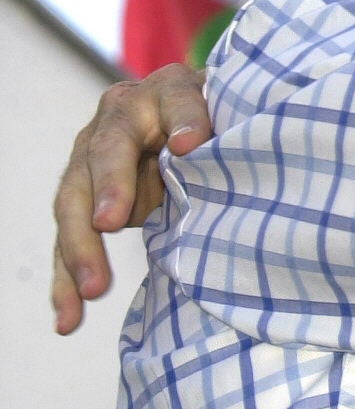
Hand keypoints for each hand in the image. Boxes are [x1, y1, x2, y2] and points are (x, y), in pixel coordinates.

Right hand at [52, 63, 211, 333]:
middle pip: (106, 153)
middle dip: (109, 188)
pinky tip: (69, 318)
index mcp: (167, 89)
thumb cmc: (223, 118)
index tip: (192, 144)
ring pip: (75, 202)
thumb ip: (227, 131)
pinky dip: (68, 280)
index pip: (176, 101)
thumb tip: (216, 153)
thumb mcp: (231, 114)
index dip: (185, 120)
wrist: (198, 122)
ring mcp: (92, 156)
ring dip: (81, 248)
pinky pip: (69, 240)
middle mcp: (120, 116)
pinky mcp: (83, 199)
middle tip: (110, 222)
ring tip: (95, 288)